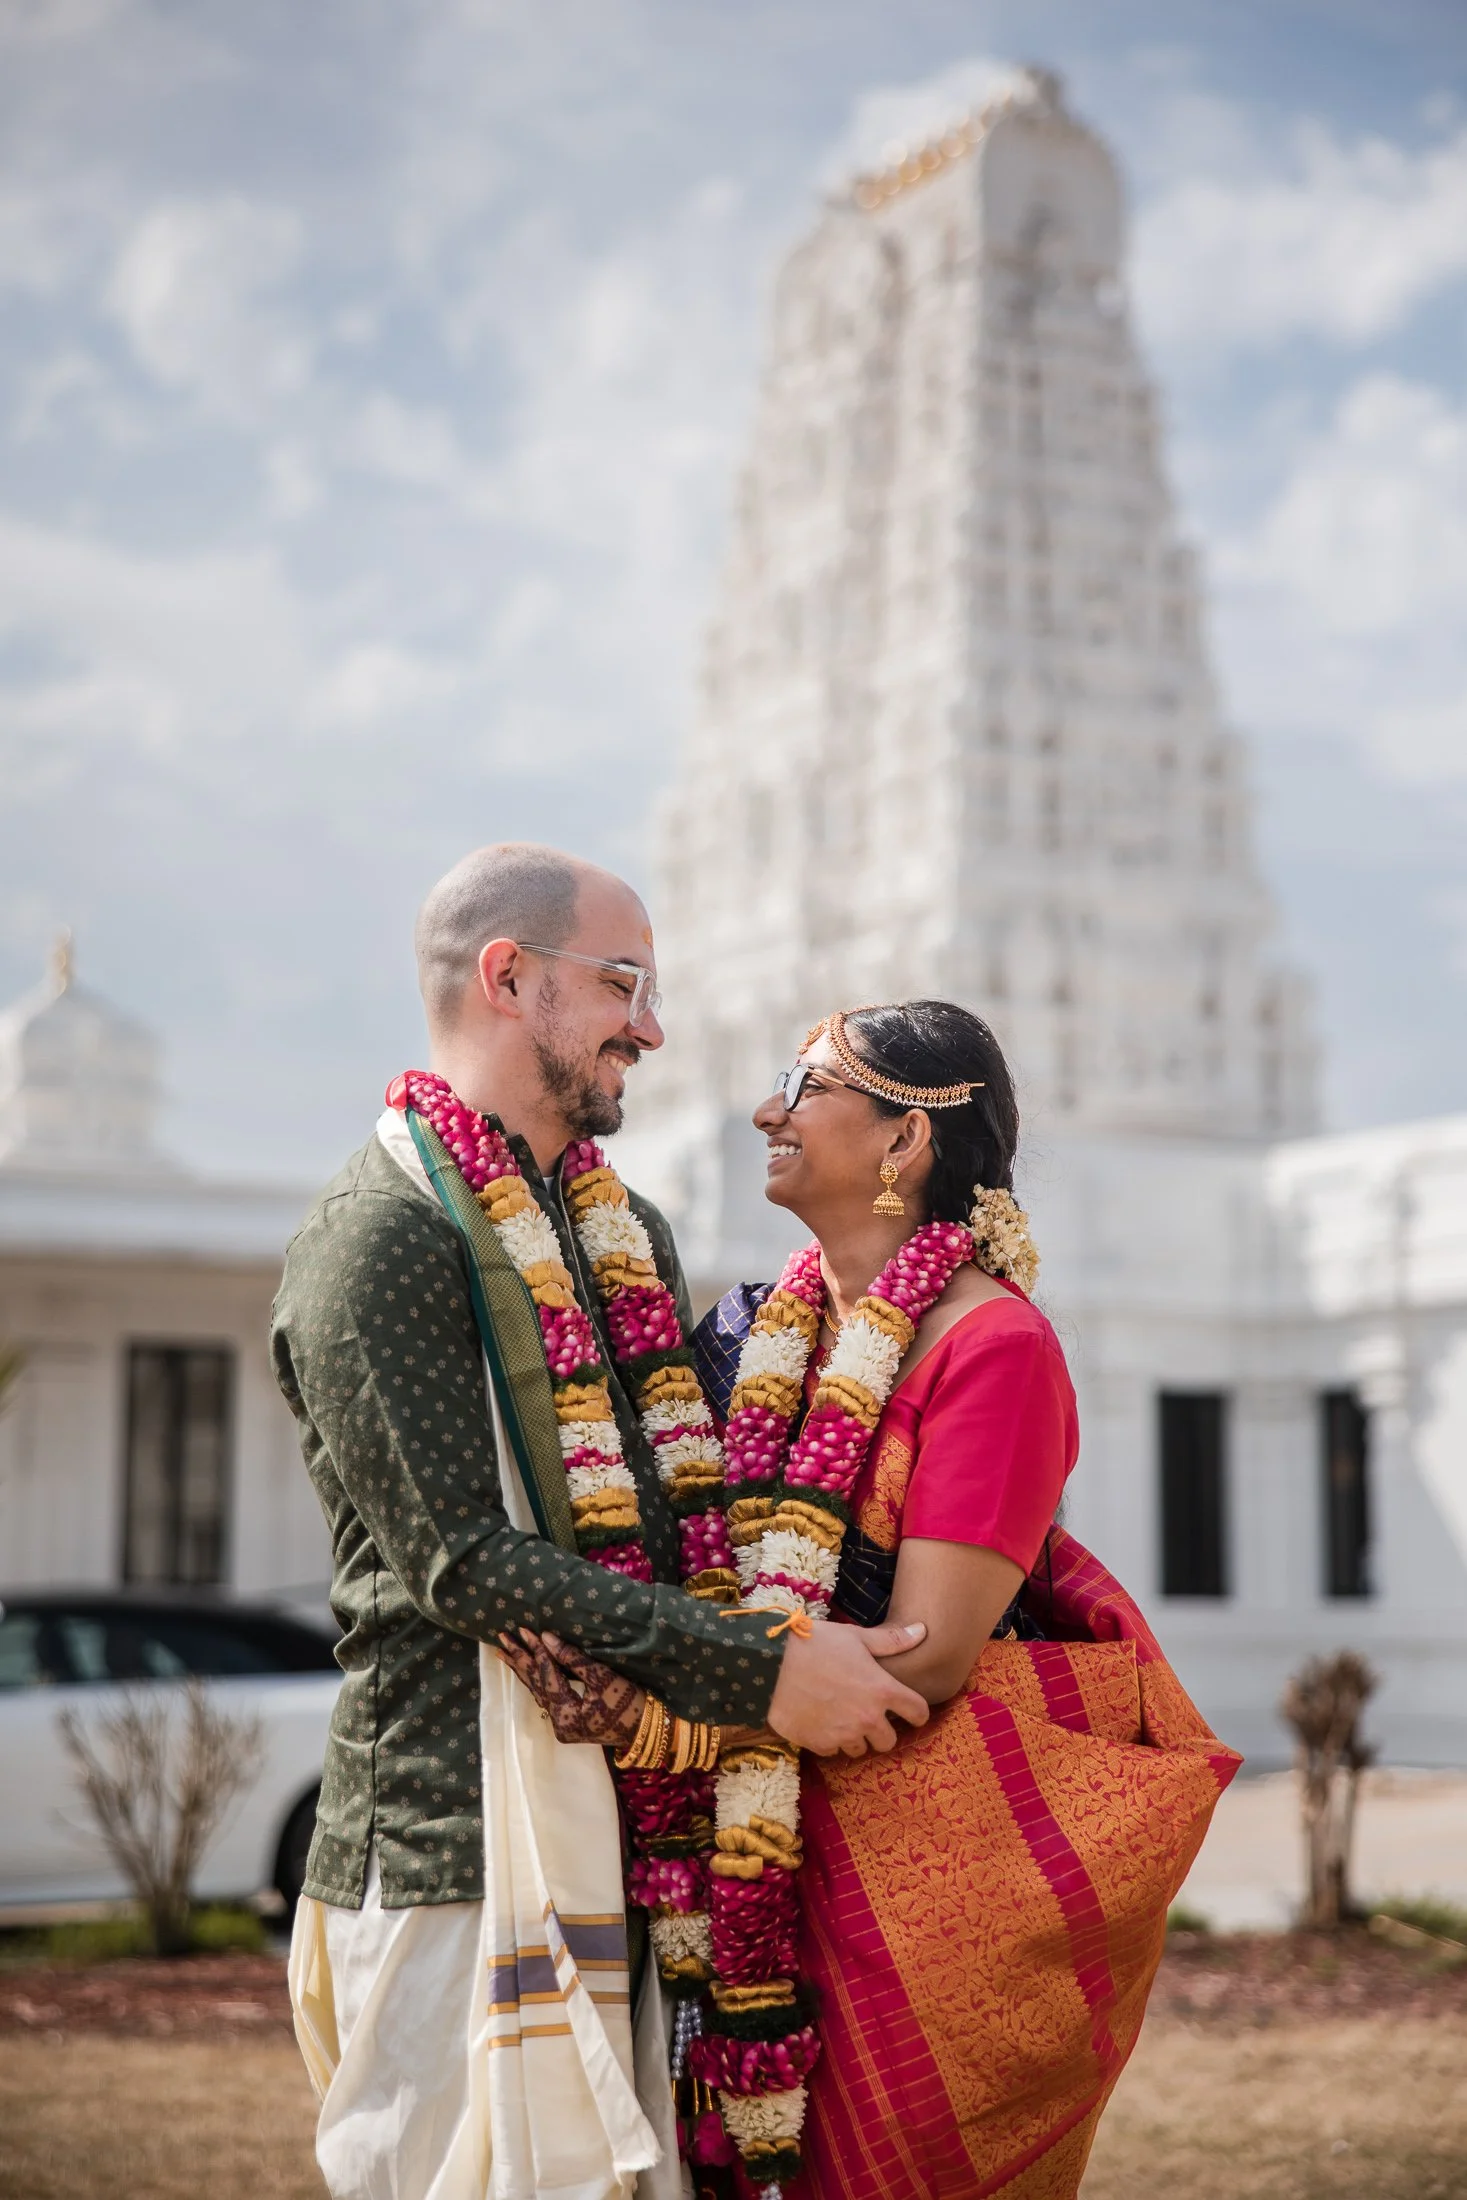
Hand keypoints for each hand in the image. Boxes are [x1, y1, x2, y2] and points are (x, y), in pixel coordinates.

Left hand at [496, 1629, 644, 1747]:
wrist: (645, 1730)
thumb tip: (546, 1638)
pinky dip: (537, 1680)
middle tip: (501, 1639)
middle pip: (535, 1686)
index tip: (525, 1629)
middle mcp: (558, 1723)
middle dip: (519, 1660)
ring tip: (505, 1653)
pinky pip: (547, 1697)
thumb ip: (572, 1659)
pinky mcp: (569, 1722)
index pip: (546, 1676)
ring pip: (538, 1692)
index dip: (537, 1651)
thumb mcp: (602, 1678)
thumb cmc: (628, 1702)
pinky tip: (528, 1670)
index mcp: (566, 1714)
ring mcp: (562, 1725)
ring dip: (523, 1670)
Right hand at [766, 1619, 930, 1757]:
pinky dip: (829, 1739)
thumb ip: (891, 1640)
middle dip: (881, 1730)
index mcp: (881, 1690)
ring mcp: (843, 1734)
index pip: (918, 1712)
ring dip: (854, 1736)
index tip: (910, 1710)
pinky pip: (832, 1750)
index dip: (917, 1712)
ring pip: (860, 1748)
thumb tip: (923, 1630)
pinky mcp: (819, 1744)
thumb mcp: (855, 1636)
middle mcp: (867, 1718)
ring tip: (839, 1715)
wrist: (770, 1664)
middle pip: (889, 1741)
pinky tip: (819, 1720)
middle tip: (866, 1713)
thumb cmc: (815, 1644)